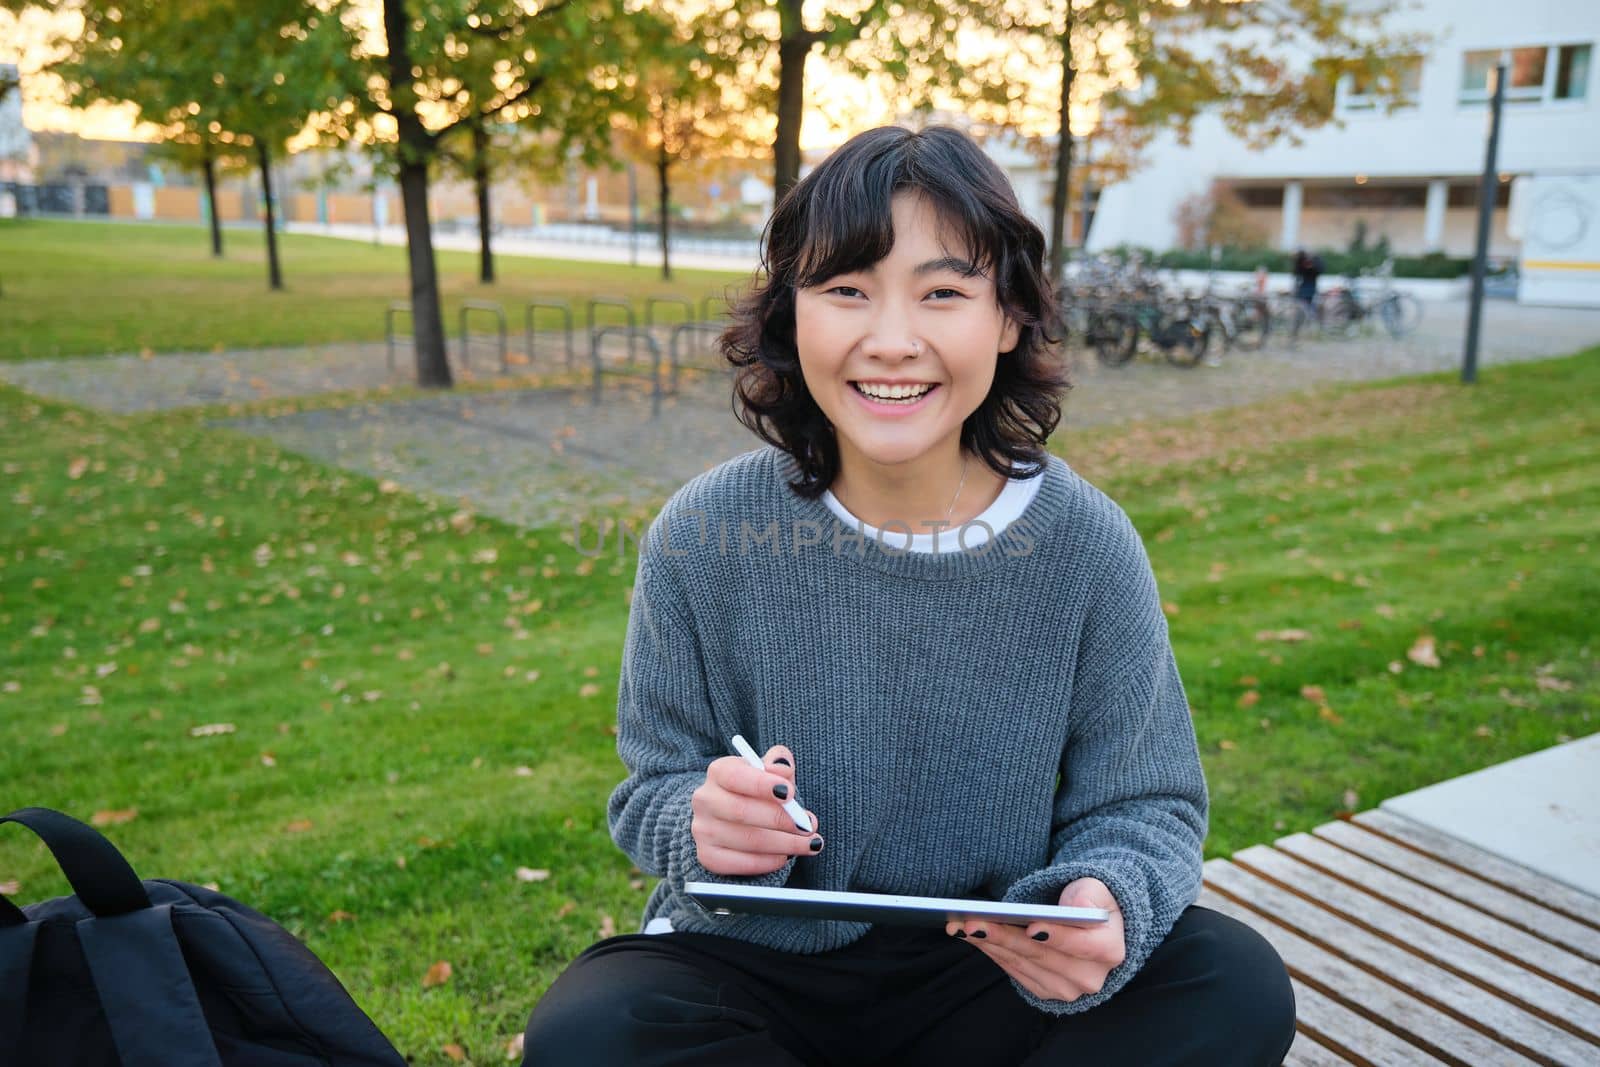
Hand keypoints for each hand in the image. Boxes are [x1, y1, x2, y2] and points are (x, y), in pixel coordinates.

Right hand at [692, 744, 822, 875]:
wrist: (729, 816)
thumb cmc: (755, 791)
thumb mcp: (767, 772)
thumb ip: (778, 764)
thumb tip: (782, 767)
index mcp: (718, 772)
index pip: (735, 776)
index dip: (762, 785)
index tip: (790, 793)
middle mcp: (705, 799)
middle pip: (741, 811)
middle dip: (780, 820)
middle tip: (807, 826)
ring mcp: (703, 830)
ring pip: (746, 840)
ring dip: (784, 844)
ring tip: (809, 843)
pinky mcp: (708, 856)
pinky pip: (741, 863)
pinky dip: (769, 862)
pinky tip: (785, 856)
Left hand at [944, 878, 1125, 1003]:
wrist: (1090, 926)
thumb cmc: (1091, 902)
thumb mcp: (1097, 889)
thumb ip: (1089, 896)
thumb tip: (1075, 908)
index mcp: (1109, 950)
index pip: (1082, 946)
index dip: (1057, 937)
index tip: (1030, 927)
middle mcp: (1089, 977)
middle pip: (1041, 956)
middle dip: (1005, 937)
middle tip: (974, 922)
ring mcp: (1066, 989)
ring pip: (1022, 964)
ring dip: (990, 944)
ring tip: (963, 926)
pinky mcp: (1044, 990)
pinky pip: (1013, 971)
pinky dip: (992, 952)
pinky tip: (972, 936)